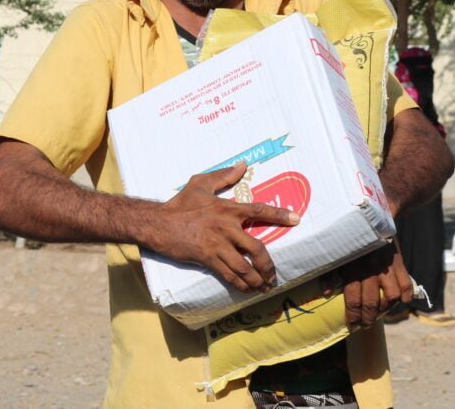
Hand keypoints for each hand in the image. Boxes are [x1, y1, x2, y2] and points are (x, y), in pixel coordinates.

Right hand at [150, 162, 299, 292]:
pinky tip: (246, 289)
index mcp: (228, 208)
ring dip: (257, 279)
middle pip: (257, 249)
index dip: (279, 215)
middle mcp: (226, 228)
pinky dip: (240, 284)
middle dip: (268, 265)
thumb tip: (243, 165)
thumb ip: (223, 175)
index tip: (296, 219)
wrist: (158, 223)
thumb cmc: (180, 203)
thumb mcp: (201, 183)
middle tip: (274, 274)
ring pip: (244, 267)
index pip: (259, 210)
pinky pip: (229, 274)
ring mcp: (217, 245)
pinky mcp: (207, 258)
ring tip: (264, 286)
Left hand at [324, 240, 412, 328]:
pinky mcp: (400, 262)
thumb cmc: (351, 238)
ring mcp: (387, 267)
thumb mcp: (338, 253)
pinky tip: (400, 301)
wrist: (374, 216)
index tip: (352, 326)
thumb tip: (326, 292)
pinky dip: (406, 296)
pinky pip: (407, 284)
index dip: (353, 316)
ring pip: (392, 296)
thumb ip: (331, 272)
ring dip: (386, 308)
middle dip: (368, 319)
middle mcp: (371, 269)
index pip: (353, 299)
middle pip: (372, 303)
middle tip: (365, 326)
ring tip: (381, 312)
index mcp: (353, 267)